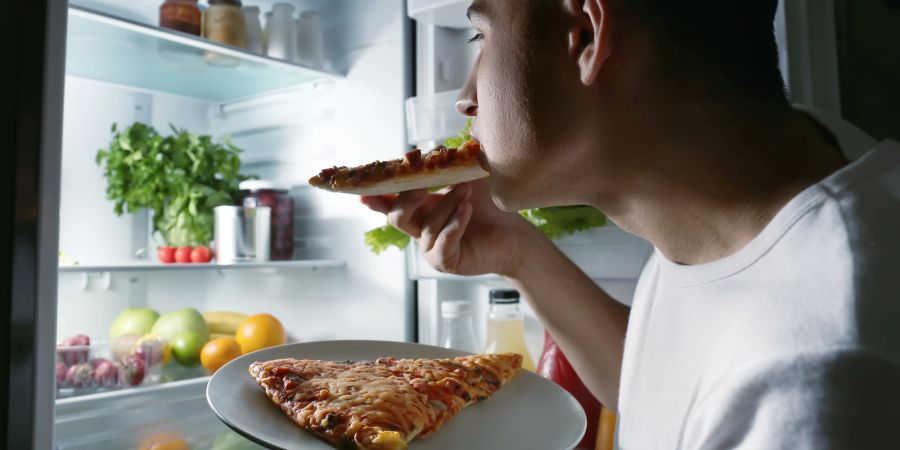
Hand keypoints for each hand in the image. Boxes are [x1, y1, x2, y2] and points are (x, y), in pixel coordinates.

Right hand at [361, 179, 540, 276]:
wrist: (512, 233)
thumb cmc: (488, 207)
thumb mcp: (468, 178)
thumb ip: (451, 162)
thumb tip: (441, 142)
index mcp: (420, 210)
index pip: (390, 203)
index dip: (375, 197)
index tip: (362, 189)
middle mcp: (420, 230)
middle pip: (397, 217)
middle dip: (407, 199)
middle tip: (423, 186)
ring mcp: (431, 249)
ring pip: (426, 227)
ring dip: (446, 206)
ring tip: (466, 193)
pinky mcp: (446, 261)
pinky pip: (443, 242)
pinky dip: (455, 224)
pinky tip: (467, 210)